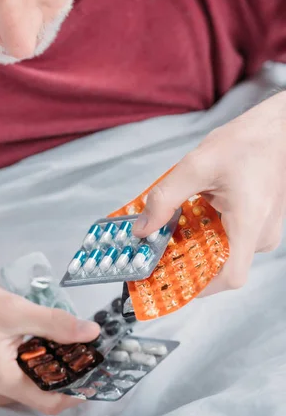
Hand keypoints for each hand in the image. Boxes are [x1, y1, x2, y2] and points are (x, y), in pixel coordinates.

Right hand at [0, 280, 99, 413]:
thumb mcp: (16, 312)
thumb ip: (55, 324)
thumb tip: (91, 333)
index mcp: (6, 383)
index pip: (52, 402)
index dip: (80, 388)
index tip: (101, 366)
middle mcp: (2, 390)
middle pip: (47, 390)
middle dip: (72, 370)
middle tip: (94, 345)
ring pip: (38, 378)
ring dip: (59, 361)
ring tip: (78, 336)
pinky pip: (28, 368)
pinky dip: (44, 355)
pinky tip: (54, 335)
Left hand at [133, 92, 285, 295]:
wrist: (277, 129)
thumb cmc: (245, 143)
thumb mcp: (196, 165)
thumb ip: (166, 198)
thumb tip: (143, 228)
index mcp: (249, 224)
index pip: (230, 276)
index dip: (199, 287)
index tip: (169, 282)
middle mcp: (261, 233)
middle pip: (222, 265)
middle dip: (187, 262)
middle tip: (157, 252)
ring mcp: (264, 229)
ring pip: (226, 250)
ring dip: (197, 245)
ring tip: (169, 230)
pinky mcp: (260, 221)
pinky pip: (233, 237)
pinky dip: (209, 233)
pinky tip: (191, 216)